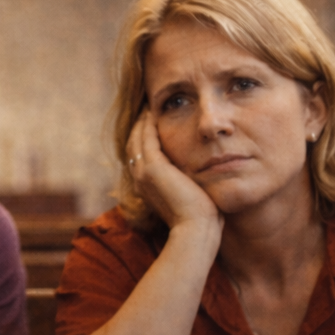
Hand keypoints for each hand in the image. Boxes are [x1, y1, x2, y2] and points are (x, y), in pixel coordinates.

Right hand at [125, 111, 221, 235]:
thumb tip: (199, 173)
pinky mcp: (153, 168)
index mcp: (146, 186)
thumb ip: (187, 182)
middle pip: (134, 144)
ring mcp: (143, 173)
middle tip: (148, 107)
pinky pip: (147, 137)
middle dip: (141, 125)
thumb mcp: (190, 195)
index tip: (153, 121)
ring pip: (137, 138)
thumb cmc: (200, 217)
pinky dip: (149, 123)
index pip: (140, 155)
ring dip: (143, 121)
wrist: (196, 228)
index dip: (145, 137)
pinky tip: (157, 110)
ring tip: (150, 105)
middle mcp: (140, 179)